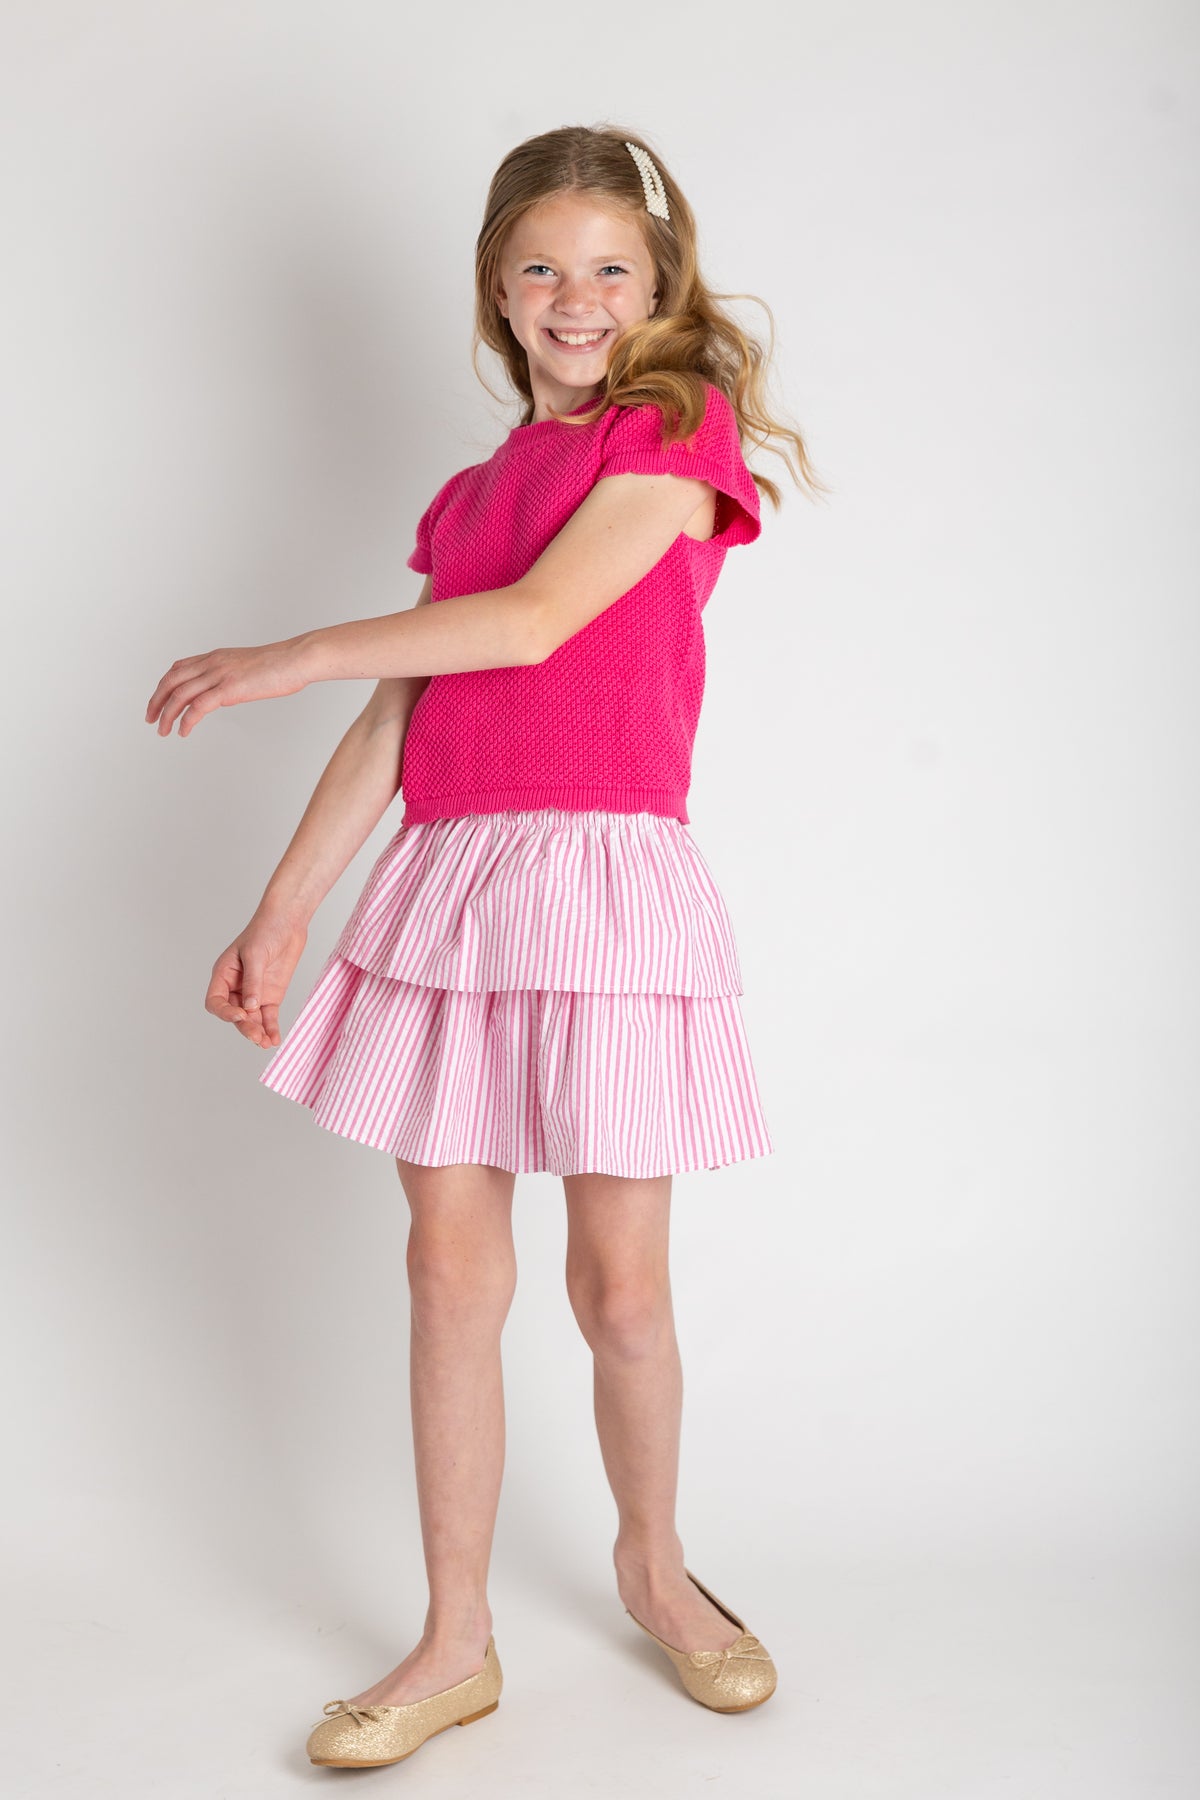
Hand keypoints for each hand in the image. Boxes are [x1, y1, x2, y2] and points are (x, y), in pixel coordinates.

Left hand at [145, 637, 309, 736]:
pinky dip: (186, 720)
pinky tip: (184, 731)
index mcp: (215, 657)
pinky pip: (198, 706)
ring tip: (163, 730)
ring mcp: (219, 675)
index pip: (178, 669)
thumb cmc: (280, 665)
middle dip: (156, 701)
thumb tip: (224, 693)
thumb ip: (231, 677)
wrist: (296, 659)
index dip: (163, 686)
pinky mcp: (229, 688)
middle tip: (150, 719)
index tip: (158, 701)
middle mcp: (212, 663)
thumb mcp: (247, 668)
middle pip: (171, 681)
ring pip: (180, 694)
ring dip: (167, 714)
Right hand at [207, 911, 308, 1048]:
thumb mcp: (255, 955)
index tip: (242, 1015)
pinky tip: (274, 1040)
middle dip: (245, 1027)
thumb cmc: (265, 931)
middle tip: (256, 1037)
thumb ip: (253, 982)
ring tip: (265, 1043)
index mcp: (223, 975)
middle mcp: (236, 987)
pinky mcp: (271, 996)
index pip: (215, 1002)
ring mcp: (254, 993)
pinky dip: (271, 1028)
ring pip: (252, 1019)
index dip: (225, 1013)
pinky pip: (268, 1017)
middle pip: (235, 1014)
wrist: (288, 922)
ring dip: (258, 1032)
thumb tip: (251, 1007)